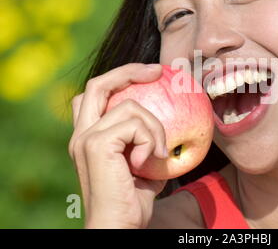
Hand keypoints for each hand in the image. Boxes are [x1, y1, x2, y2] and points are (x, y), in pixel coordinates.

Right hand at [68, 63, 167, 228]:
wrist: (119, 225)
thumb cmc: (134, 200)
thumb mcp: (145, 163)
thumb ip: (149, 141)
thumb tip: (175, 123)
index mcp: (88, 135)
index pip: (95, 94)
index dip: (120, 77)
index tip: (151, 75)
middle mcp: (81, 133)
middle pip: (98, 84)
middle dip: (129, 71)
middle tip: (158, 71)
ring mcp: (86, 137)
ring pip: (130, 106)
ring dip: (155, 127)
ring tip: (159, 153)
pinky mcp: (97, 144)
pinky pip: (136, 125)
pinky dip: (152, 139)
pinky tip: (151, 161)